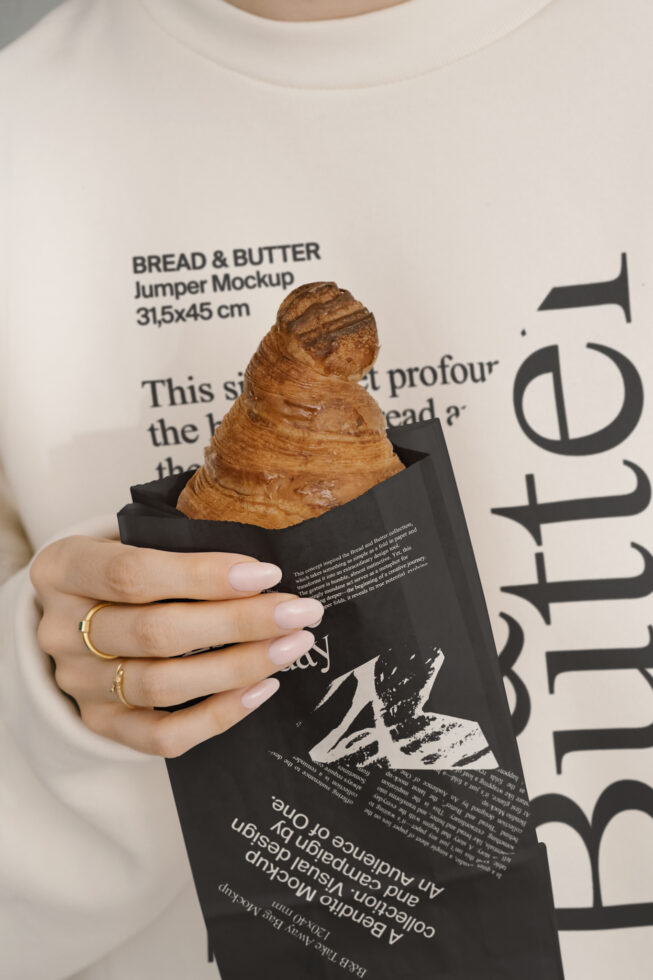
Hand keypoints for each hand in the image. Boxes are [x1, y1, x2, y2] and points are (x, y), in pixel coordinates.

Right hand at [29, 536, 322, 756]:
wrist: (77, 614)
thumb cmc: (123, 567)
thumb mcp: (133, 538)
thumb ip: (182, 542)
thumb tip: (263, 564)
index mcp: (64, 568)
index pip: (132, 574)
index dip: (204, 576)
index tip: (268, 574)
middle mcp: (61, 629)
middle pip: (155, 632)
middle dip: (239, 622)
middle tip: (300, 612)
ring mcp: (77, 683)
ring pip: (162, 685)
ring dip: (238, 667)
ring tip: (292, 647)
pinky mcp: (99, 724)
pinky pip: (162, 735)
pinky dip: (218, 715)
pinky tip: (262, 688)